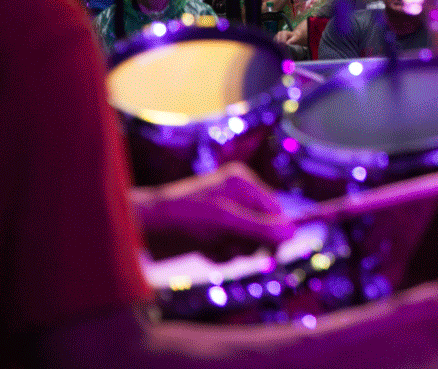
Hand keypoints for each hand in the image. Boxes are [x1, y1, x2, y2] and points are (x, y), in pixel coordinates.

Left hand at [136, 163, 292, 261]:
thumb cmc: (184, 217)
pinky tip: (204, 250)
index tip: (270, 253)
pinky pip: (230, 248)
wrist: (143, 229)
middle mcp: (236, 196)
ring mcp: (224, 214)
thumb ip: (260, 228)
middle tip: (232, 246)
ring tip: (212, 247)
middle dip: (249, 242)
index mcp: (243, 183)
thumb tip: (294, 234)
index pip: (275, 210)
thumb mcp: (226, 222)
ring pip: (247, 241)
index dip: (274, 232)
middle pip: (264, 227)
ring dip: (233, 250)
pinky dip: (220, 254)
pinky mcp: (212, 232)